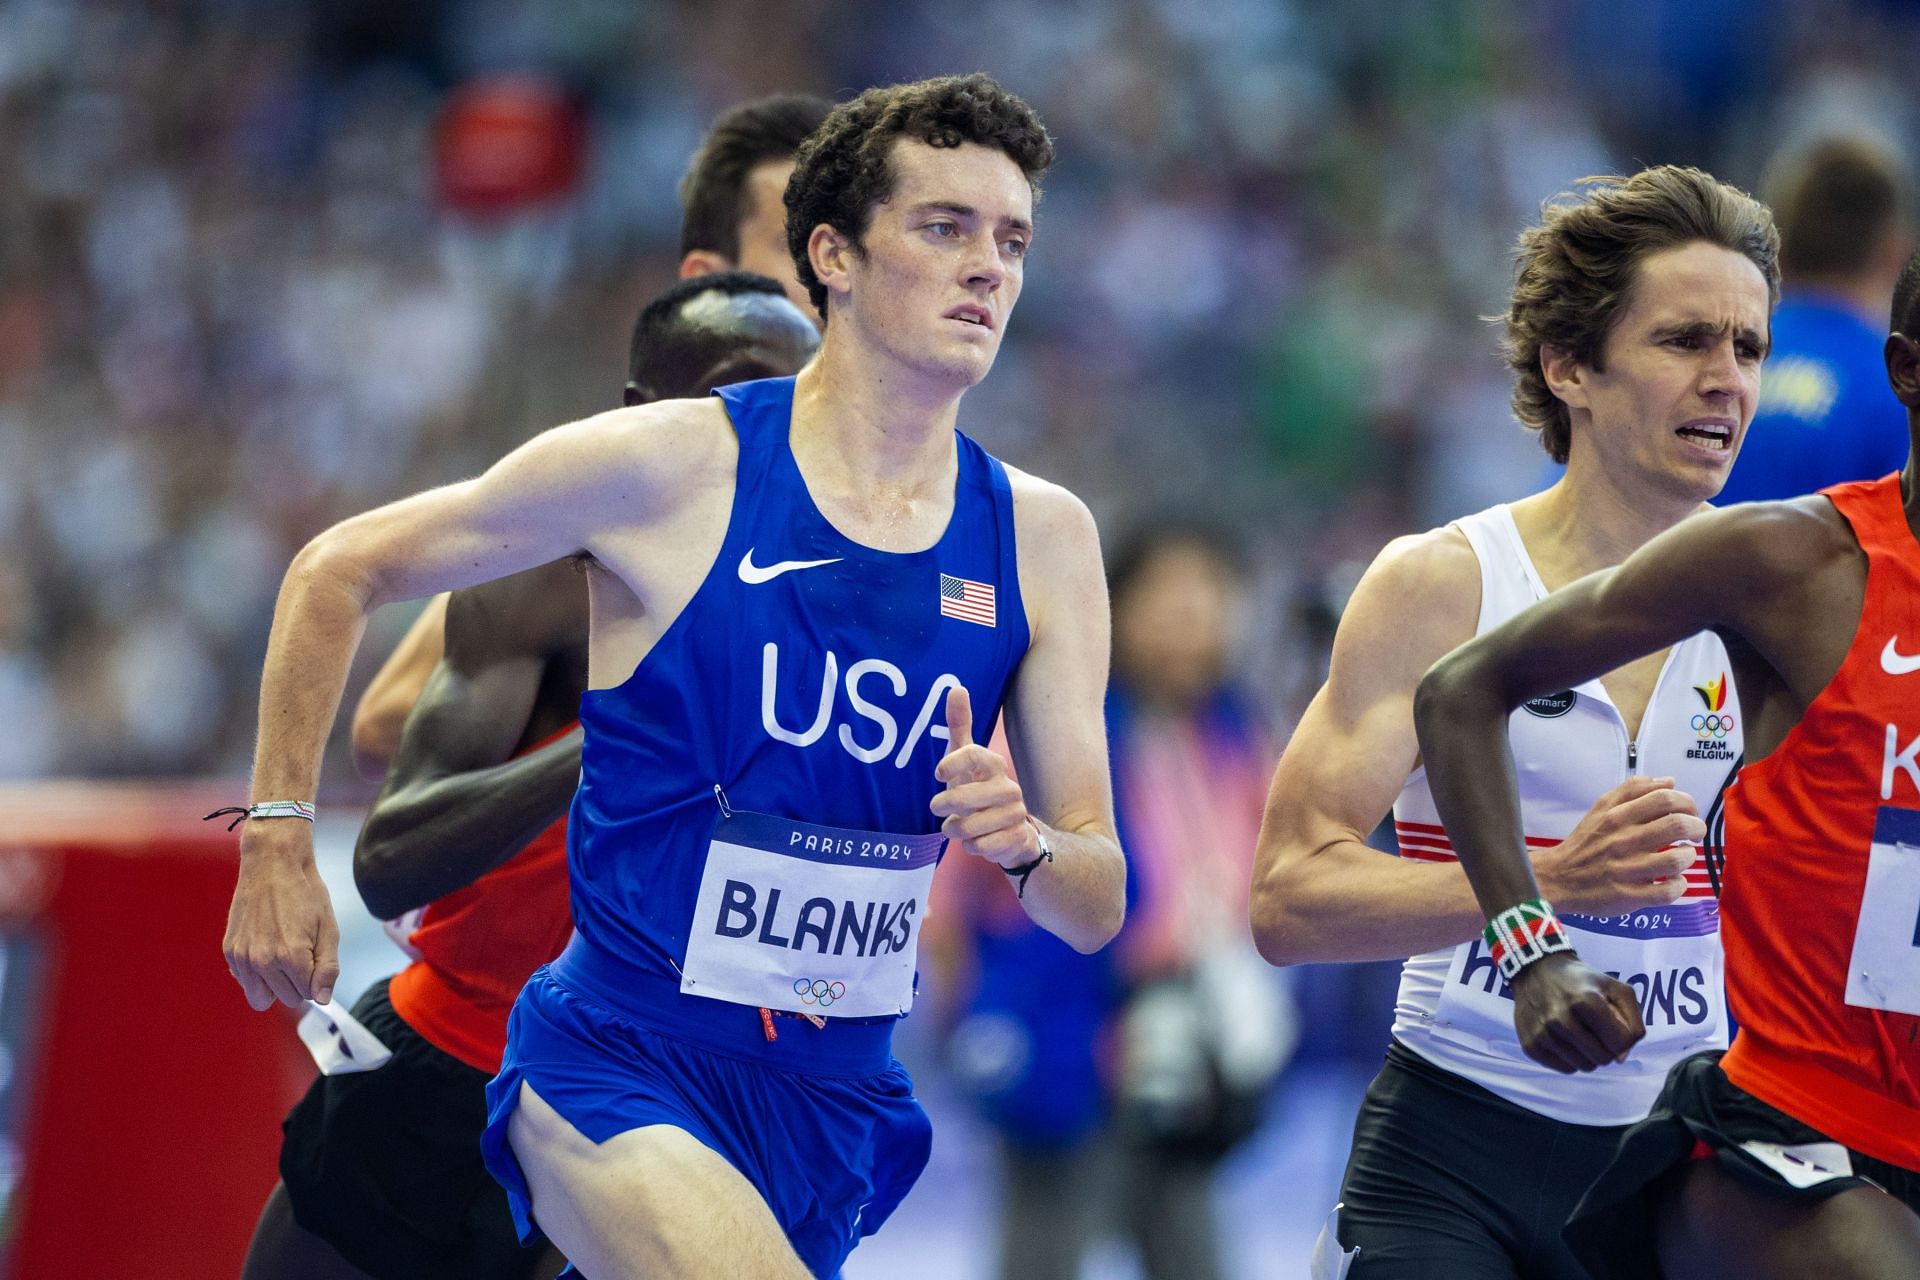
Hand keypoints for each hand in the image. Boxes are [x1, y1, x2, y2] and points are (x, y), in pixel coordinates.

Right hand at [223, 821, 339, 1010]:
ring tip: (283, 957)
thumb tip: (323, 999)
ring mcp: (242, 957)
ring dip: (275, 985)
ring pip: (261, 998)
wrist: (273, 864)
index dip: (317, 977)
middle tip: (301, 951)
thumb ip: (328, 968)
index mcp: (291, 956)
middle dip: (298, 983)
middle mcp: (262, 961)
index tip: (315, 954)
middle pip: (287, 999)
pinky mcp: (230, 951)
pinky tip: (266, 948)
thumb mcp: (329, 929)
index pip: (309, 994)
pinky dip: (256, 974)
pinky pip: (244, 982)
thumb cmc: (305, 893)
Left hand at [930, 686, 1038, 868]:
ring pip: (973, 825)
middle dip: (946, 804)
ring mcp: (1016, 814)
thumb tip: (957, 687)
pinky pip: (984, 846)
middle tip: (936, 808)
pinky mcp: (1017, 839)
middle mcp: (1009, 787)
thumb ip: (959, 726)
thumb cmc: (978, 789)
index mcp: (994, 765)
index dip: (951, 763)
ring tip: (955, 827)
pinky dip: (972, 847)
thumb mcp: (964, 759)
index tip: (938, 773)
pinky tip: (975, 842)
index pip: (973, 753)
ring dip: (955, 829)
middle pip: (968, 795)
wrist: (1010, 832)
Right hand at [1511, 951, 1643, 1071]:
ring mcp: (1543, 1033)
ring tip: (1580, 1034)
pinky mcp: (1530, 1045)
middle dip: (1606, 1048)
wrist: (1535, 971)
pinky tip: (1566, 1040)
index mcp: (1585, 1001)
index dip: (1623, 1036)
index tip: (1613, 1025)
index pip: (1620, 1042)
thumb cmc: (1581, 981)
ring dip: (1588, 1055)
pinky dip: (1571, 1059)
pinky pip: (1565, 1068)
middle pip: (1603, 1058)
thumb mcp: (1615, 988)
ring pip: (1584, 1066)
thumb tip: (1621, 1058)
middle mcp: (1560, 1019)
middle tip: (1596, 1031)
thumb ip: (1633, 1021)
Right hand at [1534, 776, 1704, 915]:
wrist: (1558, 877)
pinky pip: (1668, 892)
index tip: (1689, 812)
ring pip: (1676, 860)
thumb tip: (1669, 781)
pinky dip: (1679, 885)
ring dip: (1688, 856)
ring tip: (1683, 856)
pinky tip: (1673, 880)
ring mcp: (1626, 870)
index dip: (1688, 803)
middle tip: (1694, 834)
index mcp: (1617, 816)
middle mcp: (1622, 841)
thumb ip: (1633, 790)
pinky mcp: (1629, 896)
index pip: (1665, 798)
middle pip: (1678, 825)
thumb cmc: (1586, 842)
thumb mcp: (1601, 808)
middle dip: (1697, 828)